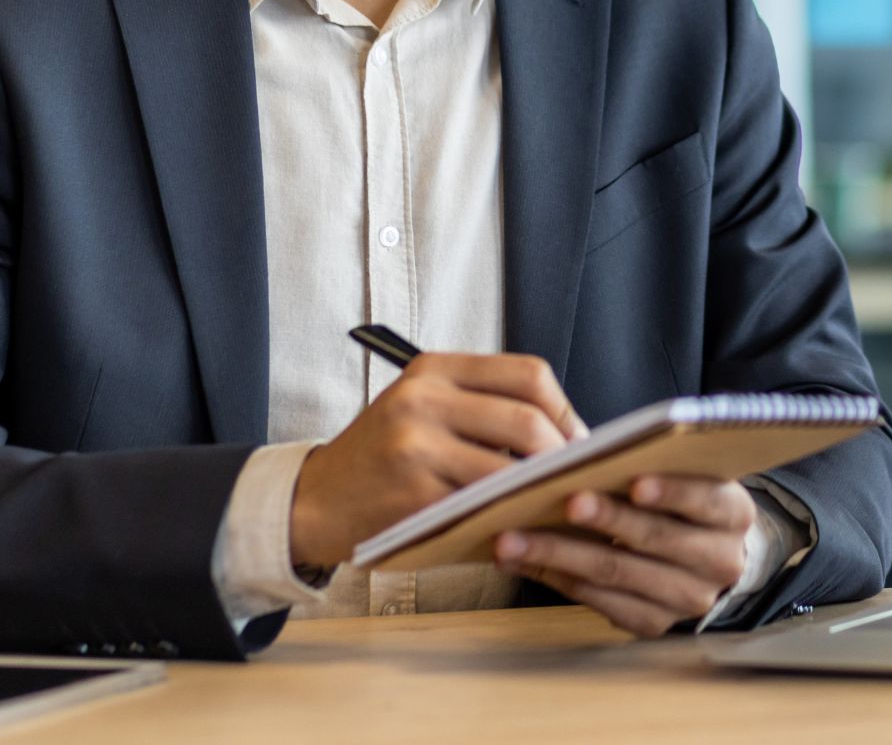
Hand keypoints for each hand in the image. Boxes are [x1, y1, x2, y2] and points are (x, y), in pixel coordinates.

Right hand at [289, 352, 588, 569]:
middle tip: (572, 478)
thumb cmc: (385, 455)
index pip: (527, 373)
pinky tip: (516, 523)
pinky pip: (481, 505)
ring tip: (550, 501)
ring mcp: (416, 445)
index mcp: (435, 369)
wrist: (315, 501)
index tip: (576, 439)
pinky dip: (507, 516)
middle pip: (527, 418)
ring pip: (509, 466)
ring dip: (538, 490)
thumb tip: (565, 435)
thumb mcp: (424, 408)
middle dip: (562, 454)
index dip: (564, 409)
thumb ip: (483, 408)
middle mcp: (424, 397)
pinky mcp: (412, 493)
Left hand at [492, 474, 755, 637]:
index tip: (635, 482)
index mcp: (733, 514)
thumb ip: (656, 463)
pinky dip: (558, 578)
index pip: (706, 500)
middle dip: (605, 519)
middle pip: (655, 539)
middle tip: (565, 500)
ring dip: (560, 553)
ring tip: (515, 536)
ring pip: (618, 574)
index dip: (672, 492)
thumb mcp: (689, 473)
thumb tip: (590, 451)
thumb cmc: (685, 499)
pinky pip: (601, 602)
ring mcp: (687, 600)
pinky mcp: (654, 624)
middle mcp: (719, 562)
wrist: (709, 554)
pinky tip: (524, 560)